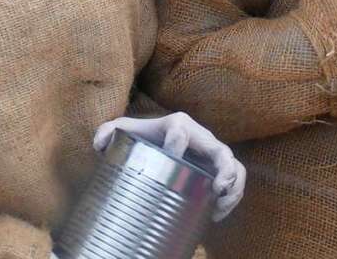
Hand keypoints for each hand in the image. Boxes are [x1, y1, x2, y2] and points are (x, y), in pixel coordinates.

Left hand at [93, 113, 245, 221]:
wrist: (156, 147)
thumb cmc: (140, 140)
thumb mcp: (122, 132)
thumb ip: (107, 132)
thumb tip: (100, 144)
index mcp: (177, 124)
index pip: (180, 130)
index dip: (177, 144)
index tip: (171, 158)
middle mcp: (199, 136)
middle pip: (219, 149)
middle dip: (223, 168)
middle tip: (217, 189)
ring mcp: (211, 154)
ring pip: (234, 165)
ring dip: (234, 186)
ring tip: (220, 205)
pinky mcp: (217, 169)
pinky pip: (236, 179)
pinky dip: (233, 196)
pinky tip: (217, 214)